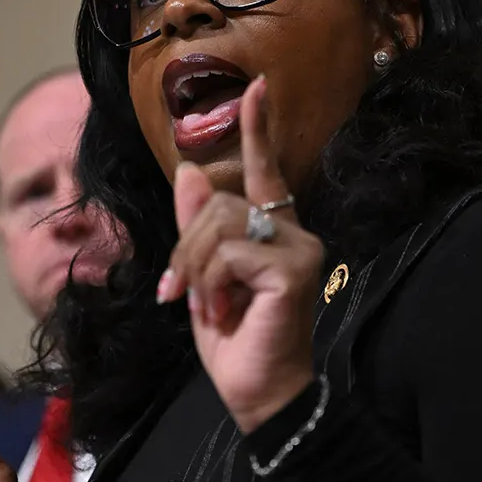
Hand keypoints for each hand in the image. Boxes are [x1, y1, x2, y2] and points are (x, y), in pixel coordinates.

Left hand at [156, 75, 323, 432]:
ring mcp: (298, 249)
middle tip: (183, 297)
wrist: (258, 394)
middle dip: (185, 251)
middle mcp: (293, 232)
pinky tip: (223, 313)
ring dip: (193, 271)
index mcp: (272, 231)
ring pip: (217, 226)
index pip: (264, 171)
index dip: (257, 129)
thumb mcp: (203, 279)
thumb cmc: (235, 341)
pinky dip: (209, 285)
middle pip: (216, 205)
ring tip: (205, 308)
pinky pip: (228, 254)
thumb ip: (198, 228)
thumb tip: (191, 173)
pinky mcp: (292, 269)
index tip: (256, 87)